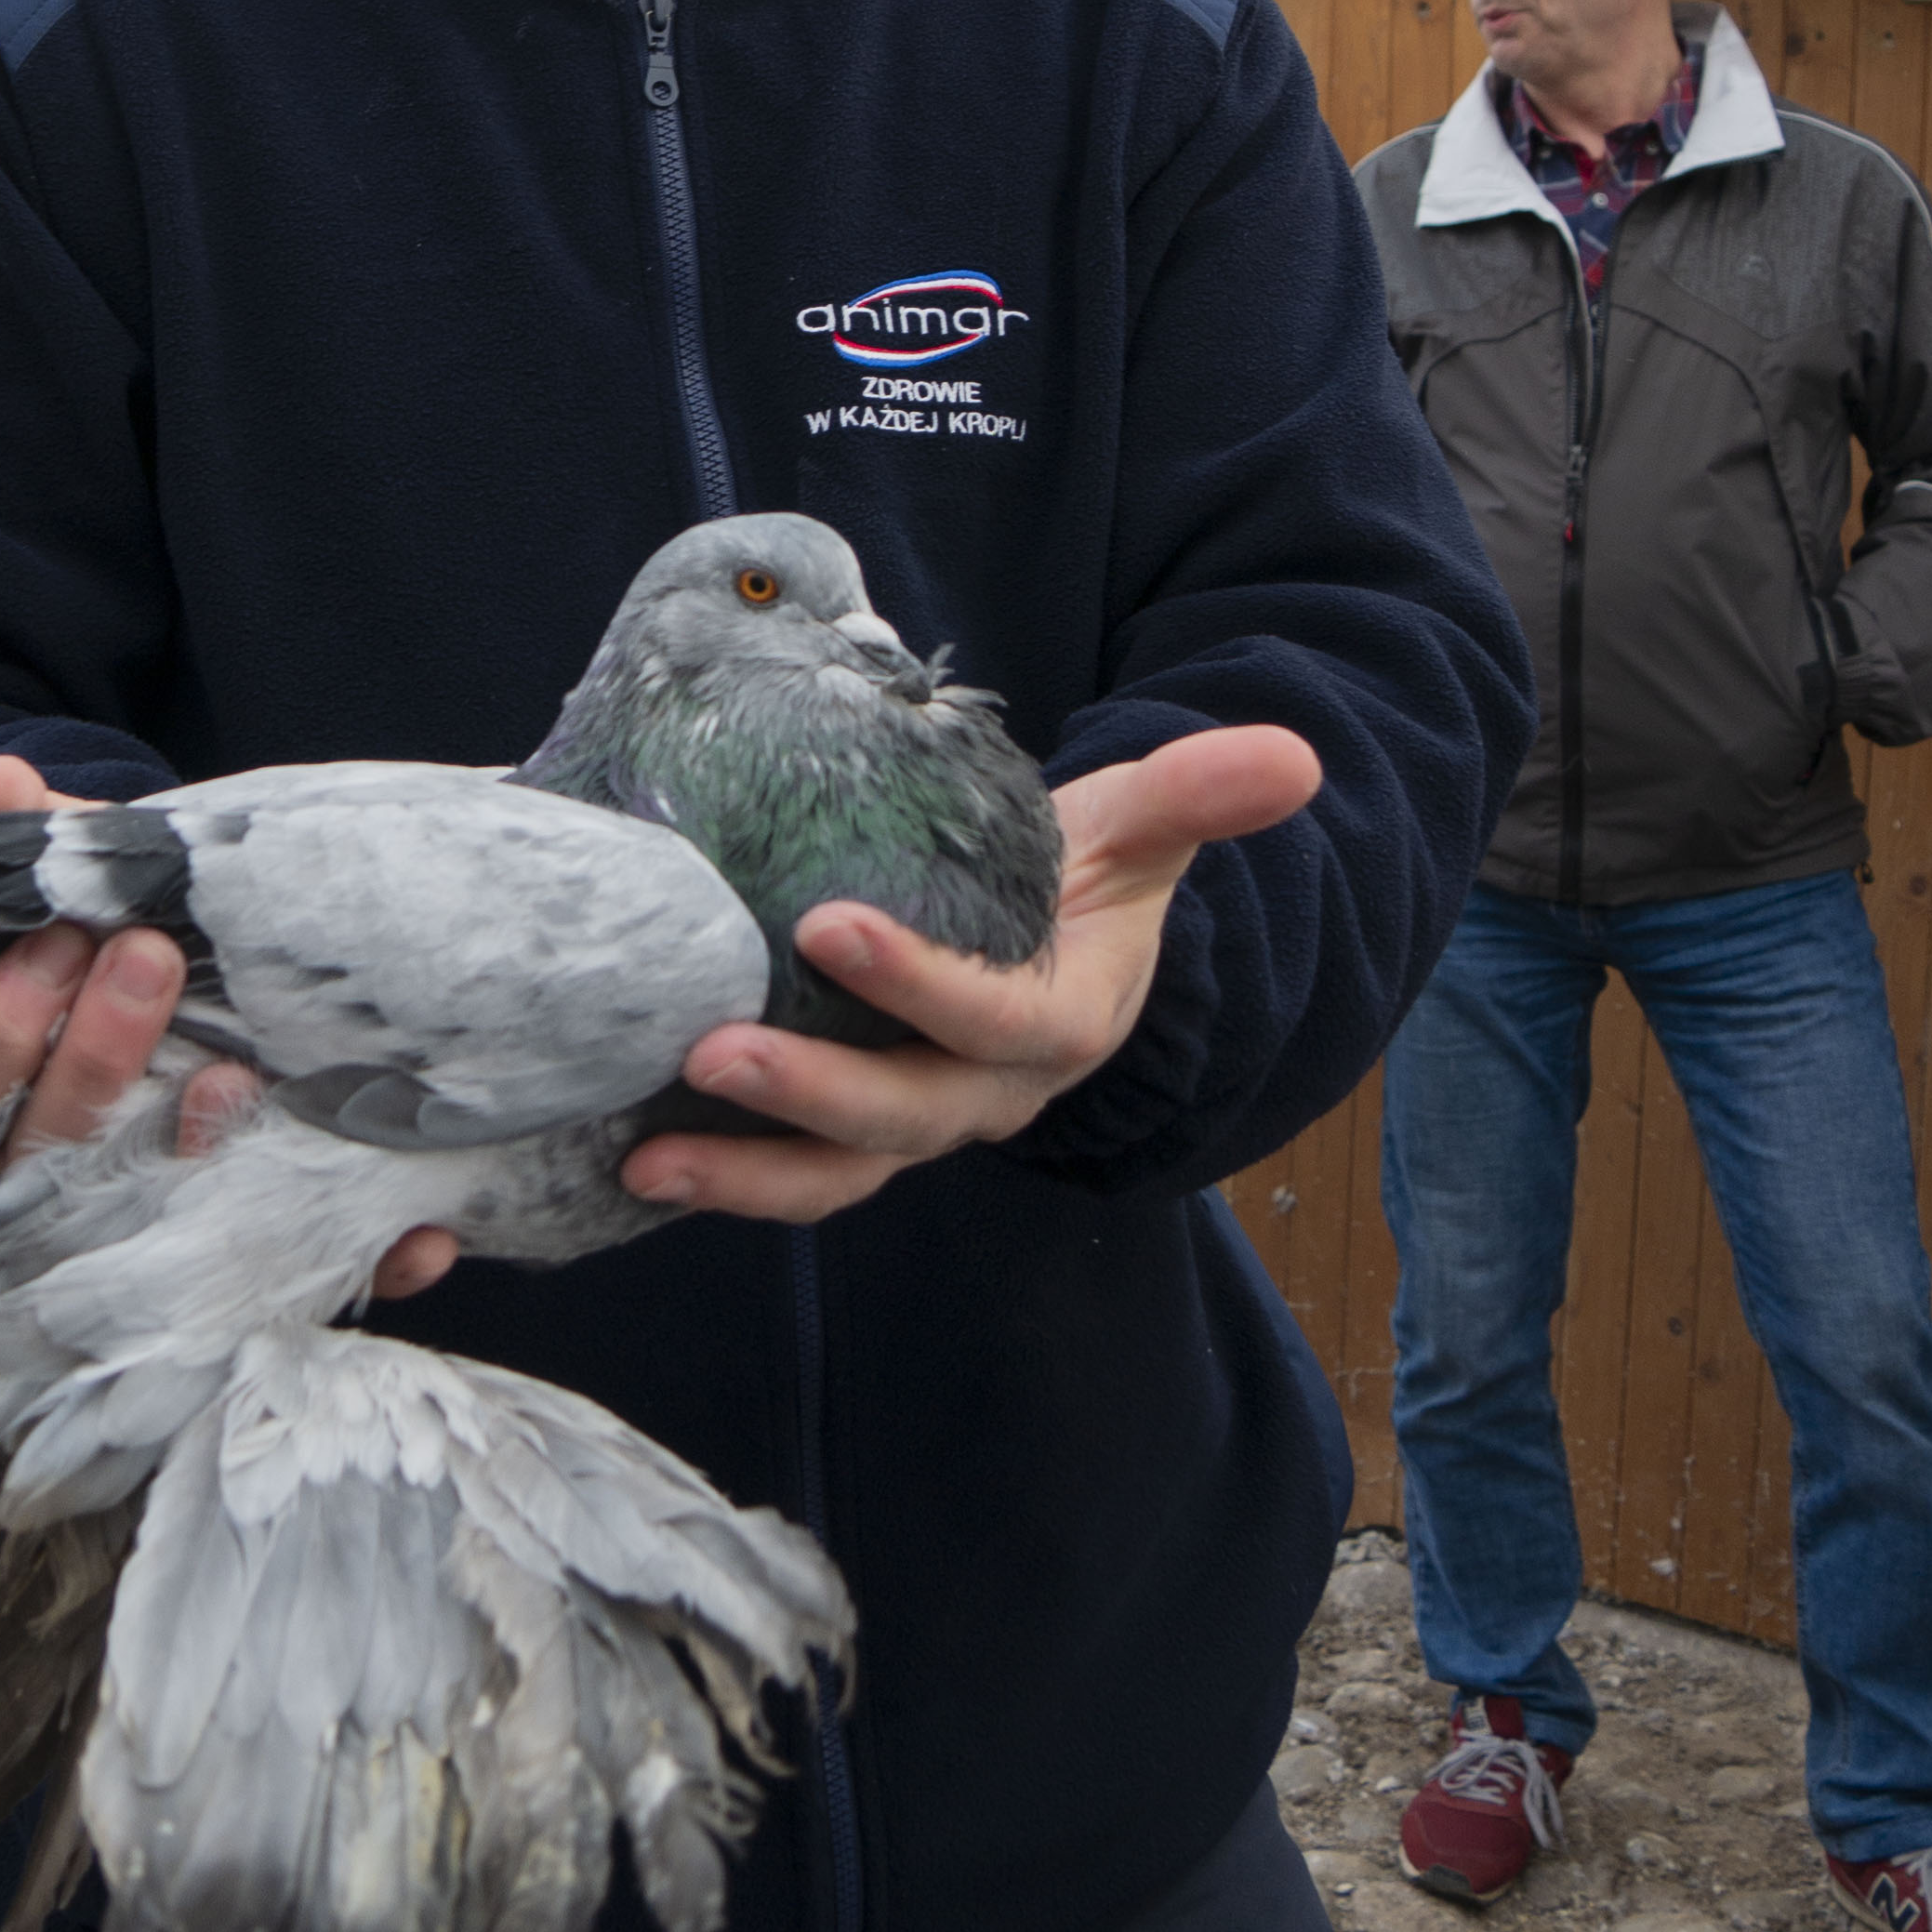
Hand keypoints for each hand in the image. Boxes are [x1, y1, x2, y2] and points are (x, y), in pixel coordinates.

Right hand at [0, 757, 458, 1295]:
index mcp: (5, 1090)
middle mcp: (64, 1179)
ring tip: (238, 1078)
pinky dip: (368, 1259)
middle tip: (153, 958)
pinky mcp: (267, 1266)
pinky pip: (311, 1286)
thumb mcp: (104, 877)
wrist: (258, 987)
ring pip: (159, 1228)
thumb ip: (48, 834)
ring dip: (197, 1155)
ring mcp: (163, 1230)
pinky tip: (420, 1229)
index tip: (59, 941)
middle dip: (96, 1058)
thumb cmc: (147, 939)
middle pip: (46, 1155)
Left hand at [619, 723, 1321, 1227]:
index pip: (994, 1019)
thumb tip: (1293, 755)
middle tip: (710, 1048)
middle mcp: (987, 1093)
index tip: (828, 924)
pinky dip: (724, 1176)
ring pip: (840, 1173)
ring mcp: (919, 1123)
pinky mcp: (855, 1133)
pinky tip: (637, 1155)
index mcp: (1058, 1023)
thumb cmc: (1085, 881)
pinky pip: (795, 1173)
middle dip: (809, 1091)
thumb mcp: (1140, 832)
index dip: (919, 985)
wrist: (1063, 949)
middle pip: (903, 1117)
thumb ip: (1196, 796)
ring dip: (746, 1171)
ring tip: (653, 1152)